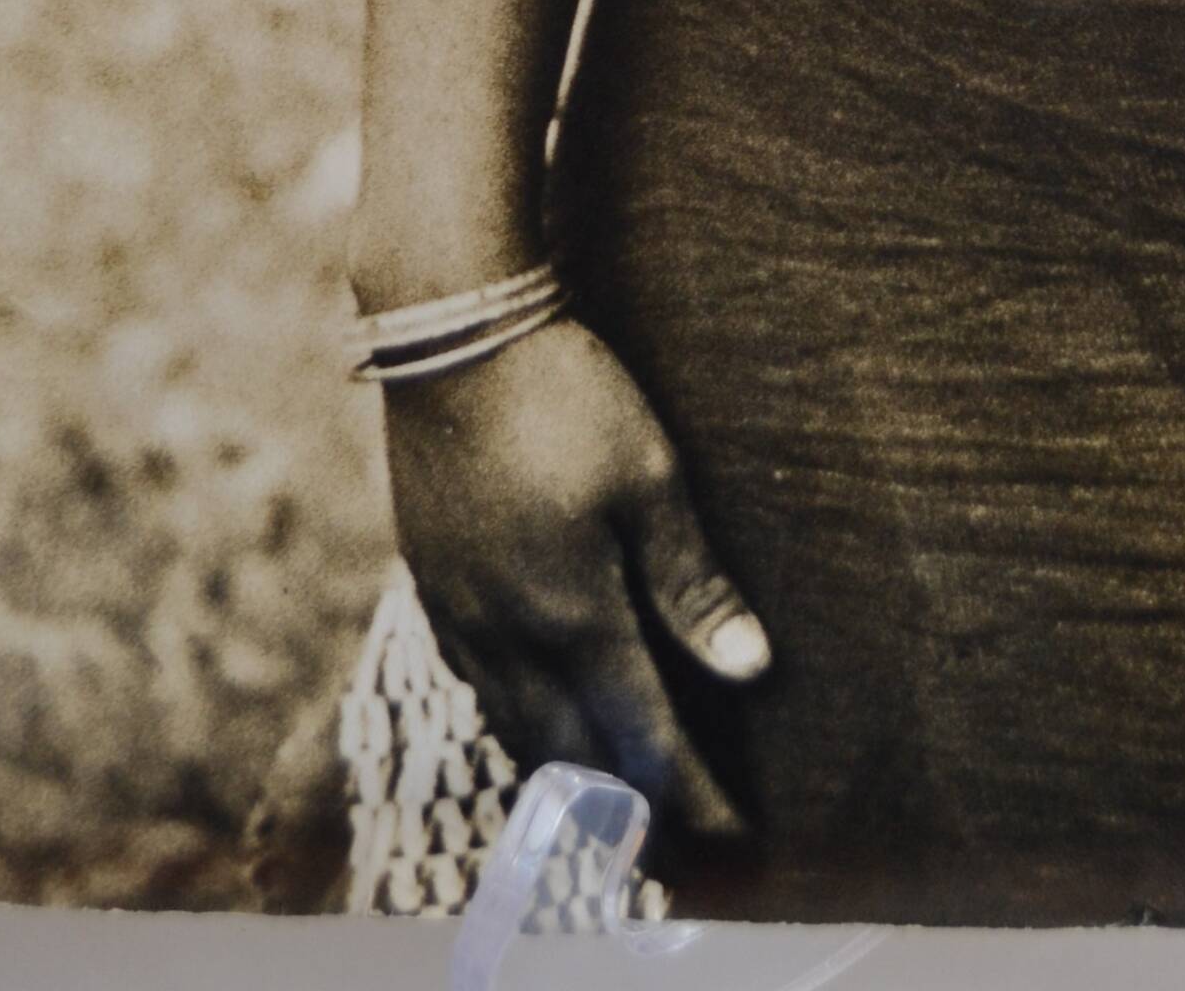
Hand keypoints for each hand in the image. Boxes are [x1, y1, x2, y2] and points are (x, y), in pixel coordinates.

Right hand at [380, 318, 769, 846]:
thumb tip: (751, 669)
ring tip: (609, 809)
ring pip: (517, 733)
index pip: (644, 740)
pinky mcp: (433, 585)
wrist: (454, 337)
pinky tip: (535, 721)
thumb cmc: (568, 396)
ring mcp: (461, 615)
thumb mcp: (651, 477)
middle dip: (628, 814)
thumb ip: (694, 583)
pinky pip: (478, 689)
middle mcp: (511, 636)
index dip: (691, 795)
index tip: (733, 832)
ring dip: (567, 781)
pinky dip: (517, 727)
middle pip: (573, 761)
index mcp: (576, 614)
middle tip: (674, 848)